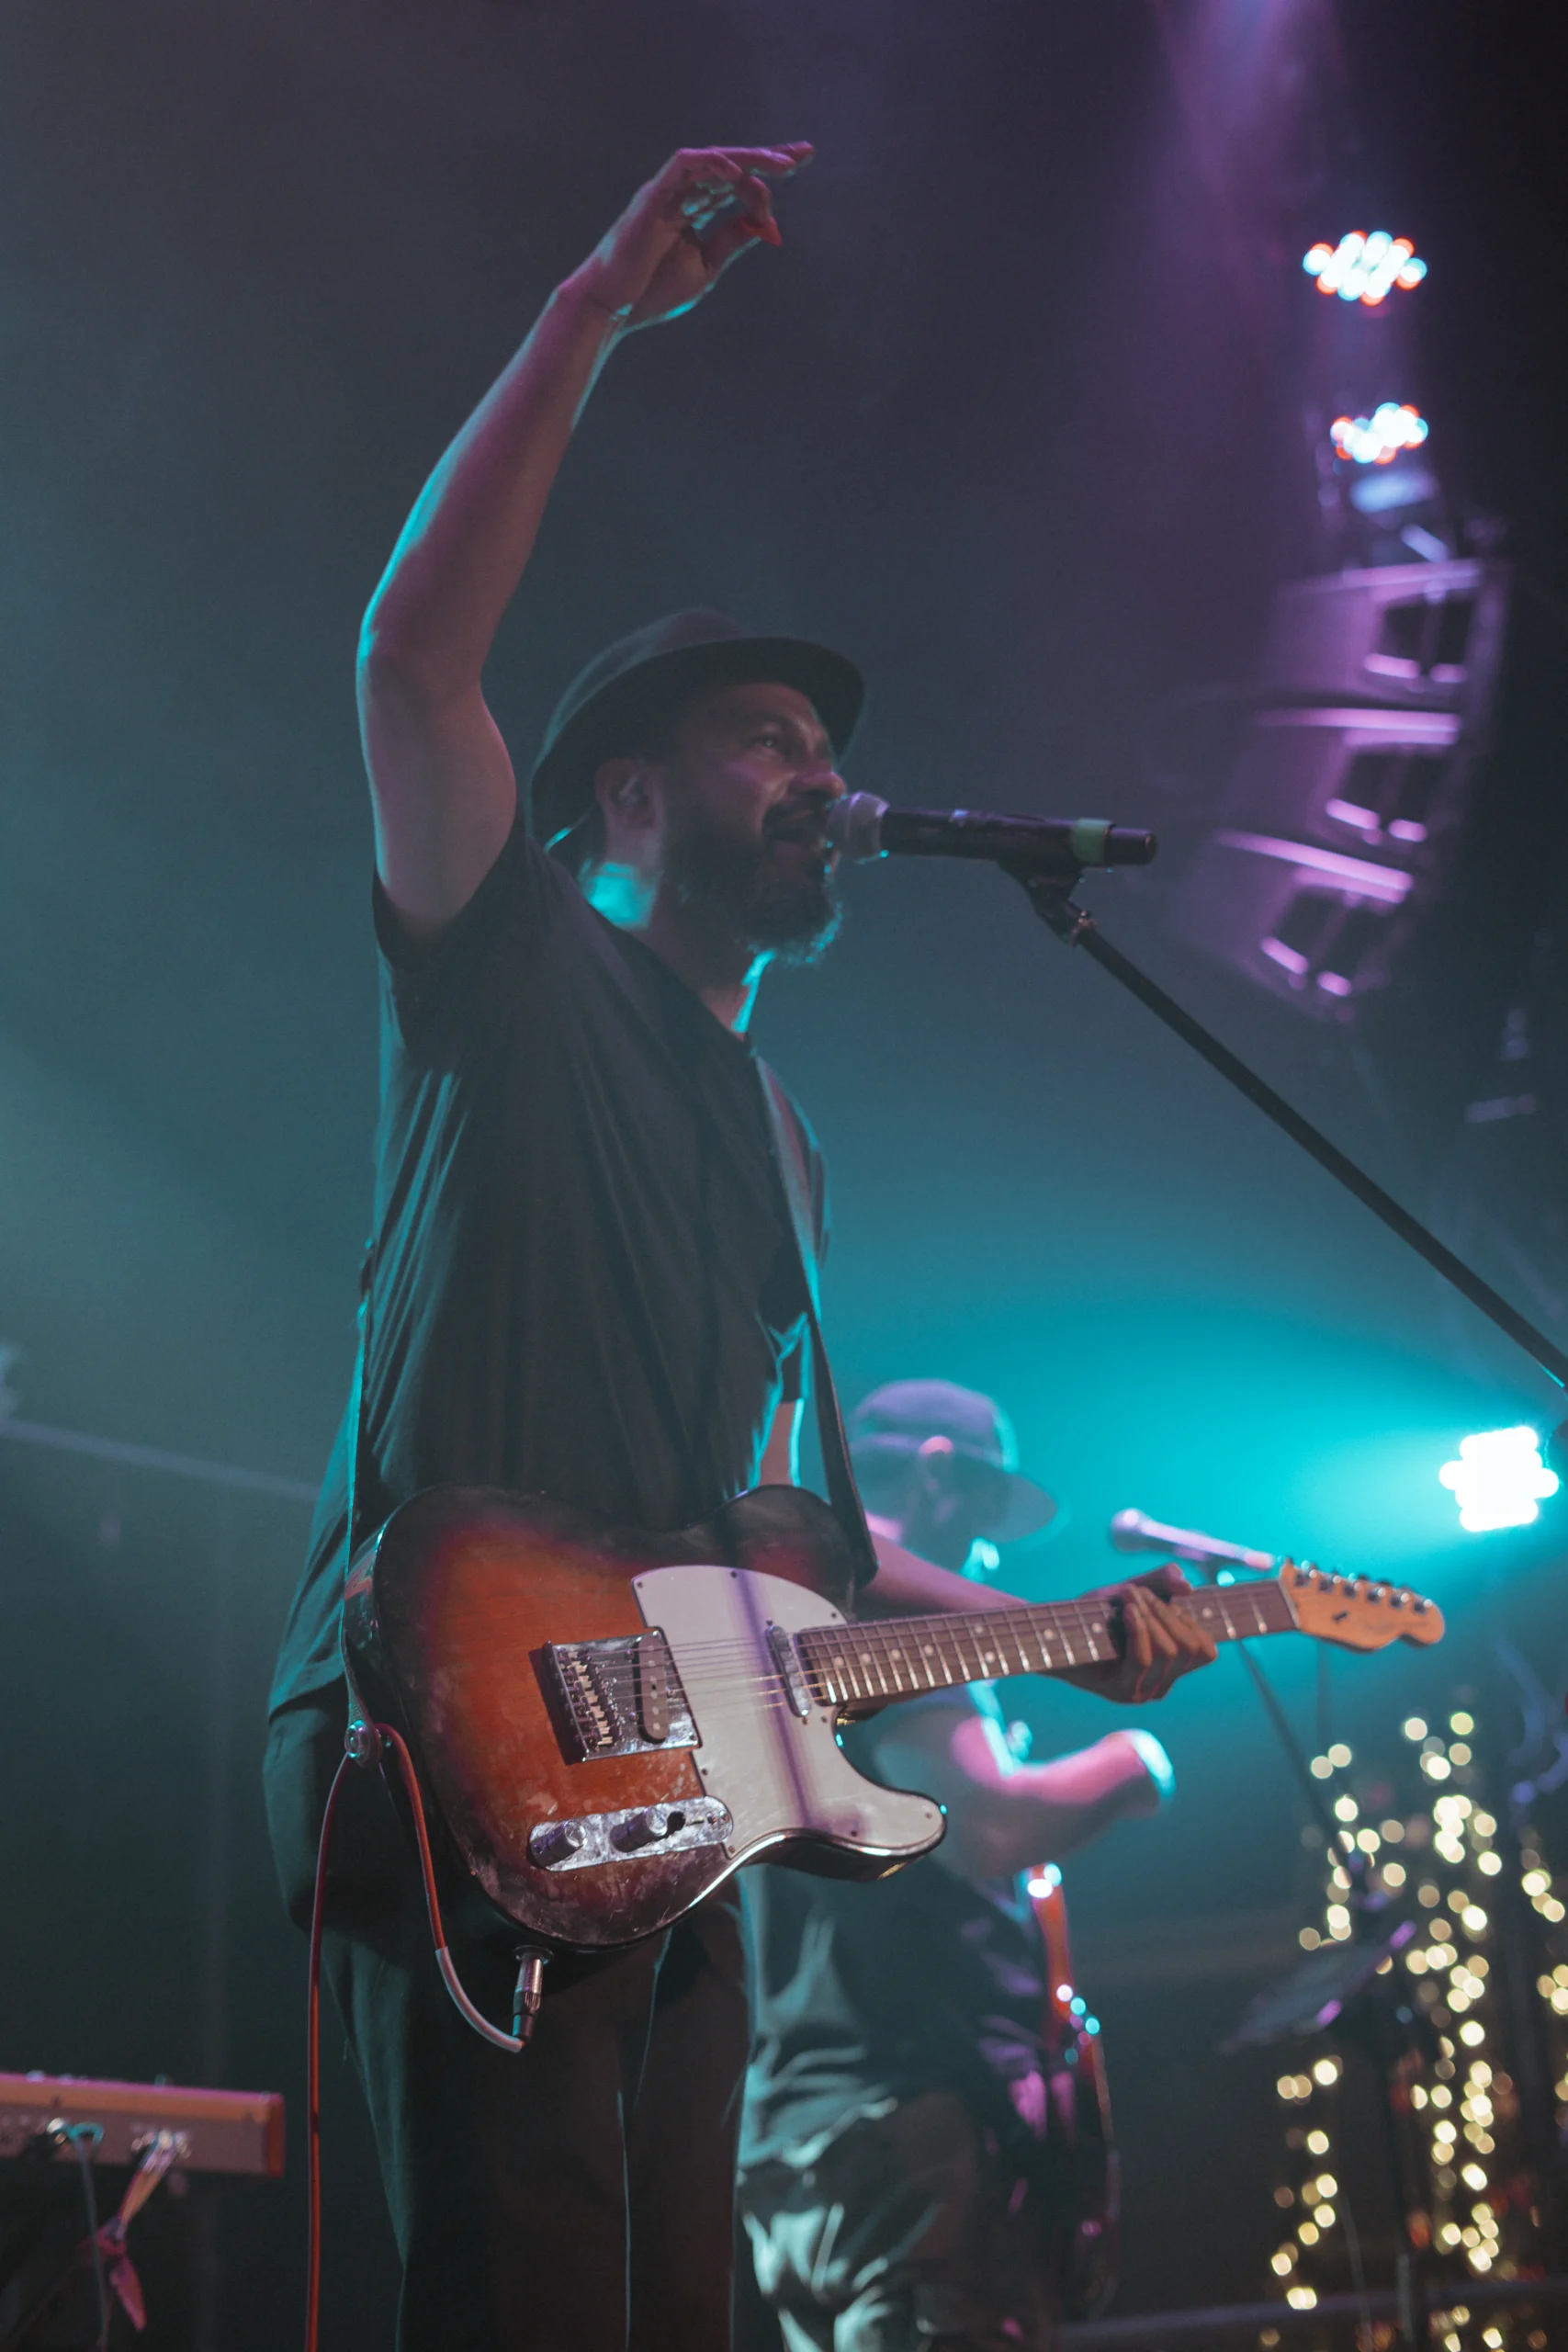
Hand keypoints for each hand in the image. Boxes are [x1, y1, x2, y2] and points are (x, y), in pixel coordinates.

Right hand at [566, 144, 812, 331]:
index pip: (736, 183)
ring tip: (780, 164)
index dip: (767, 174)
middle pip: (730, 165)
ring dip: (747, 159)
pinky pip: (683, 165)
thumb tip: (764, 223)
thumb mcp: (707, 266)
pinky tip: (736, 171)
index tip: (800, 166)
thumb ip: (732, 241)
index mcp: (694, 210)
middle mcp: (682, 194)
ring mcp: (667, 192)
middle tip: (803, 154)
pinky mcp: (652, 196)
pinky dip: (710, 164)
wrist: (613, 308)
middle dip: (767, 157)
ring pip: (712, 161)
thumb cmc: (652, 292)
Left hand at [1060, 1565, 1216, 1705]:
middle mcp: (1161, 1685)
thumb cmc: (1094, 1614)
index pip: (1206, 1651)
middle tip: (1137, 1592)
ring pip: (1168, 1651)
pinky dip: (1138, 1628)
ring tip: (1127, 1596)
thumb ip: (1162, 1582)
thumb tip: (1188, 1587)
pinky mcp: (1120, 1691)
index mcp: (1170, 1668)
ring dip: (1150, 1615)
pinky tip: (1127, 1611)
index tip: (1167, 1601)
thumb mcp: (1134, 1591)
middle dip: (1166, 1611)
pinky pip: (1143, 1658)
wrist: (1054, 1630)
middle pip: (1188, 1648)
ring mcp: (1142, 1692)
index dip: (1191, 1621)